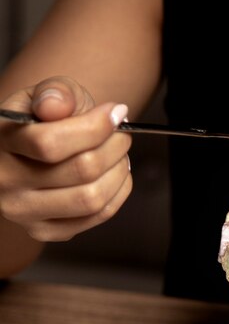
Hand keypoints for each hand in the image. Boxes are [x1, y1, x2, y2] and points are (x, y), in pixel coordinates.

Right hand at [0, 75, 131, 240]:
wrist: (34, 153)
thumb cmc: (44, 120)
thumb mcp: (47, 93)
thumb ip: (55, 92)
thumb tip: (55, 106)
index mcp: (0, 141)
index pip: (50, 143)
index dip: (94, 127)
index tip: (115, 113)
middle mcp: (5, 181)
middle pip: (81, 171)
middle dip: (115, 147)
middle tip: (122, 135)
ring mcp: (24, 212)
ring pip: (92, 198)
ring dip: (120, 172)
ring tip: (120, 155)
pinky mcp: (45, 231)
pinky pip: (97, 216)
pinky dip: (119, 192)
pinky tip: (115, 174)